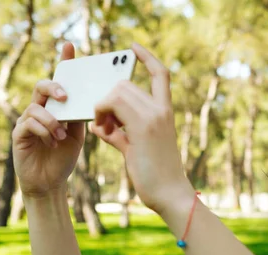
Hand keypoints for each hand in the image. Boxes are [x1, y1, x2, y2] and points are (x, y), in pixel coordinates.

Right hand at [12, 42, 84, 198]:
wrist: (51, 182)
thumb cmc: (64, 157)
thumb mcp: (79, 135)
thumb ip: (81, 117)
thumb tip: (93, 102)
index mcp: (56, 108)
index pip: (58, 82)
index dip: (63, 63)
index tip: (70, 46)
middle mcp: (40, 110)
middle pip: (41, 87)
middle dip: (54, 88)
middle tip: (65, 96)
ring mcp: (27, 121)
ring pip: (35, 107)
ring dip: (52, 120)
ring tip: (61, 135)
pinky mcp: (19, 134)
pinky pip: (28, 123)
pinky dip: (43, 131)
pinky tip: (53, 143)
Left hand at [89, 42, 192, 212]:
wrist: (169, 193)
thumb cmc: (155, 175)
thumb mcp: (136, 148)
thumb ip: (119, 134)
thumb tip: (98, 127)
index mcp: (165, 113)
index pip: (160, 74)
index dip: (147, 57)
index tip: (133, 47)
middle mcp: (161, 110)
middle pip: (126, 84)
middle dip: (108, 98)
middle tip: (104, 122)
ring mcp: (153, 117)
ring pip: (117, 92)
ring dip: (102, 108)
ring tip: (104, 129)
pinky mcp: (142, 128)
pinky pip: (112, 106)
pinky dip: (100, 116)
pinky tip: (102, 133)